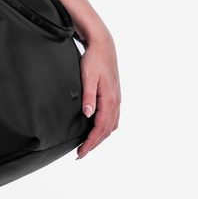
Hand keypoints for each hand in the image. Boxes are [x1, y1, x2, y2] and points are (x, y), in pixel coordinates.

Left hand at [76, 30, 120, 159]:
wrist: (103, 45)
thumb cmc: (94, 59)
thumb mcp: (88, 76)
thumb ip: (88, 96)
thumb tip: (88, 114)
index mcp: (110, 99)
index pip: (100, 128)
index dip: (91, 142)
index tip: (81, 152)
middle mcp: (116, 101)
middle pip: (107, 130)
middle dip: (95, 144)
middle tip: (81, 154)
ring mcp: (116, 99)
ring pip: (111, 125)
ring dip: (100, 137)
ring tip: (88, 145)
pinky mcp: (114, 95)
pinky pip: (112, 117)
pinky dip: (105, 128)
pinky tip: (98, 128)